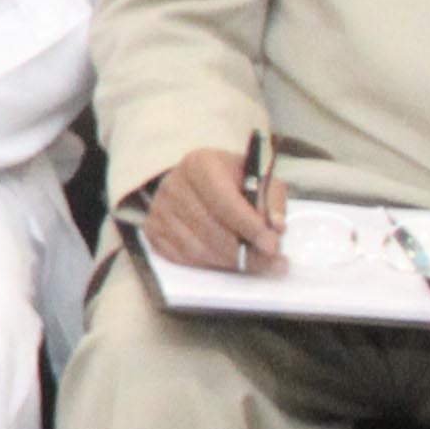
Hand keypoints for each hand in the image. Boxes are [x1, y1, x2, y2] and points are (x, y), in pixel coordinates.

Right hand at [137, 143, 284, 270]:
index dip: (250, 226)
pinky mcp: (153, 231)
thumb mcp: (258, 178)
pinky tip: (228, 260)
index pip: (225, 201)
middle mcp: (174, 185)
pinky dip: (210, 264)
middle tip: (272, 262)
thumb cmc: (231, 180)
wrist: (195, 182)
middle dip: (245, 251)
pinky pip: (183, 258)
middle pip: (212, 230)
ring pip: (198, 249)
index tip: (273, 246)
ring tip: (255, 264)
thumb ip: (271, 199)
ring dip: (231, 262)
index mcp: (200, 164)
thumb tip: (276, 227)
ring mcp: (159, 209)